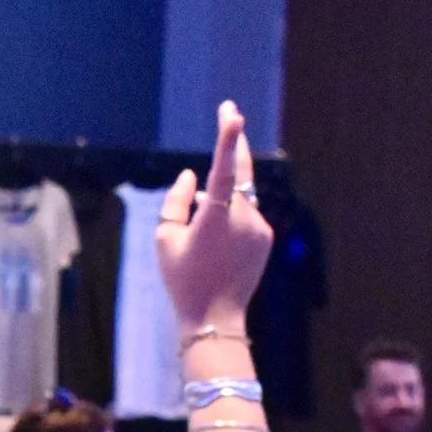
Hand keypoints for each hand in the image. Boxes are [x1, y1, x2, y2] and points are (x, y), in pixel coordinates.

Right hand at [156, 103, 273, 333]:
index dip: (228, 139)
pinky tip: (216, 245)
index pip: (223, 169)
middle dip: (233, 149)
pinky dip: (232, 218)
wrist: (215, 317)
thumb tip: (190, 174)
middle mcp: (243, 218)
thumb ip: (175, 201)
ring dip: (223, 200)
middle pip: (238, 174)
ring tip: (203, 235)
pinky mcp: (266, 238)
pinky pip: (247, 215)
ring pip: (241, 197)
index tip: (232, 113)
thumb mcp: (165, 240)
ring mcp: (259, 227)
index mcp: (216, 218)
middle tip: (232, 116)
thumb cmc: (183, 279)